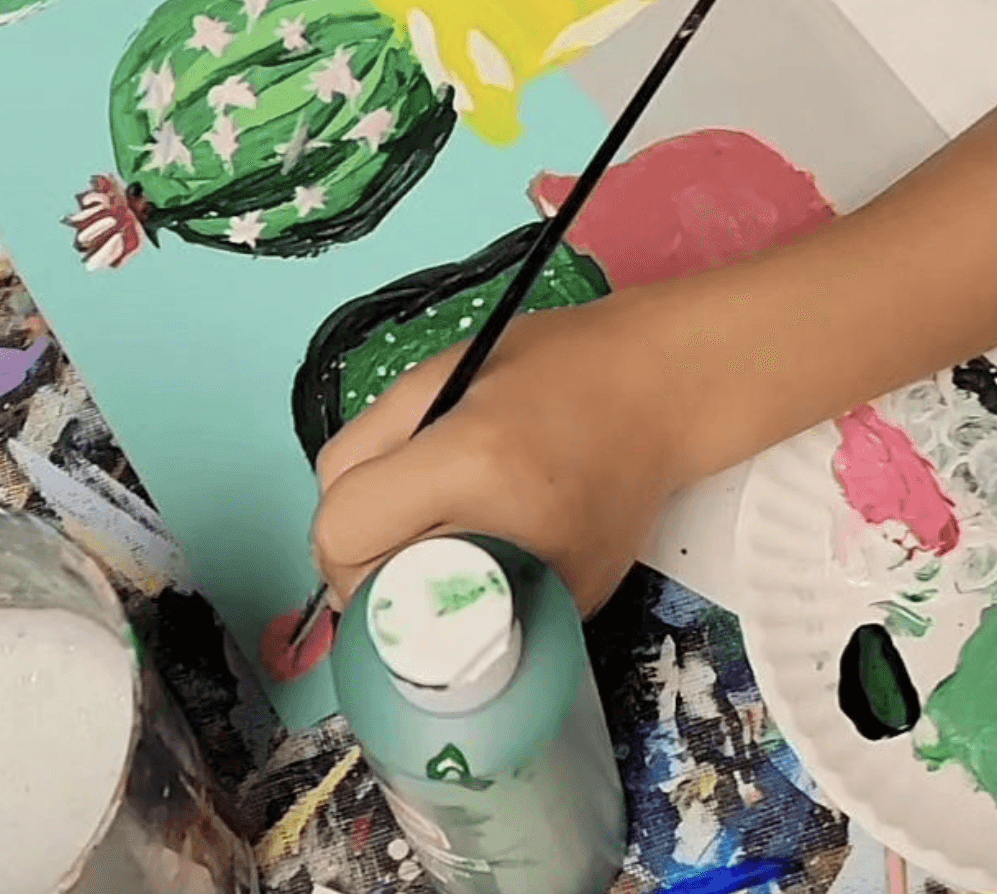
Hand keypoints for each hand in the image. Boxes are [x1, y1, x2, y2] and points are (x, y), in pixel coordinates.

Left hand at [311, 291, 695, 614]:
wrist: (663, 391)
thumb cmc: (551, 365)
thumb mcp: (439, 372)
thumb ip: (366, 443)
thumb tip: (333, 525)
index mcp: (470, 462)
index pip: (344, 532)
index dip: (336, 517)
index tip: (369, 495)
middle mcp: (509, 537)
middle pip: (372, 595)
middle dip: (367, 562)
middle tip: (403, 517)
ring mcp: (546, 588)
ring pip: (420, 632)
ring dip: (409, 593)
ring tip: (445, 534)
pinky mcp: (571, 614)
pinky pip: (479, 630)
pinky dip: (464, 603)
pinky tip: (488, 552)